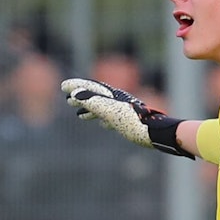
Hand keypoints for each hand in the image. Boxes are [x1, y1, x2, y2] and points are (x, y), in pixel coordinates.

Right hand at [62, 78, 192, 157]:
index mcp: (112, 96)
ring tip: (80, 115)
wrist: (156, 133)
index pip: (90, 88)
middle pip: (96, 96)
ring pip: (104, 108)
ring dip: (91, 109)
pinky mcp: (131, 121)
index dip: (76, 86)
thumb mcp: (109, 111)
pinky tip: (103, 125)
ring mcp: (125, 111)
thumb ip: (92, 101)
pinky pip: (113, 117)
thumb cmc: (133, 122)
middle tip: (68, 99)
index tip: (64, 86)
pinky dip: (103, 119)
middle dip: (82, 97)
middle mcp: (118, 101)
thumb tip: (75, 93)